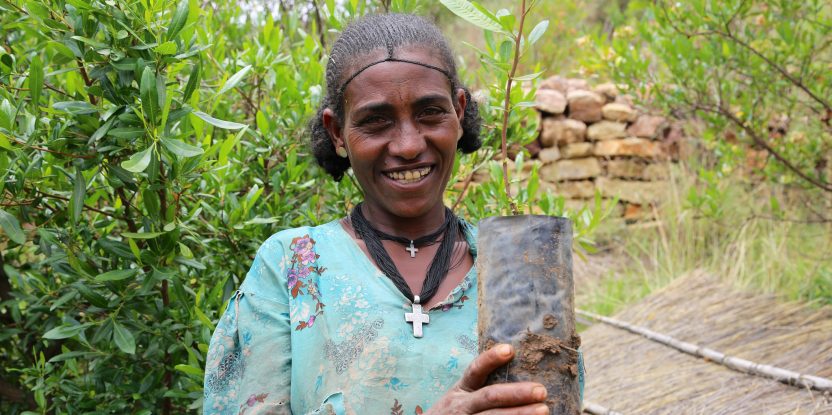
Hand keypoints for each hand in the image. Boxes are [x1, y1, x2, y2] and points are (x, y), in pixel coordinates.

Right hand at [426, 344, 548, 414]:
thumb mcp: (460, 398)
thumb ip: (481, 388)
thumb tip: (516, 372)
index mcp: (462, 390)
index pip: (475, 370)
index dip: (490, 359)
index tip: (510, 349)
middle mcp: (463, 406)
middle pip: (490, 396)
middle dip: (517, 393)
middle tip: (542, 390)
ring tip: (544, 410)